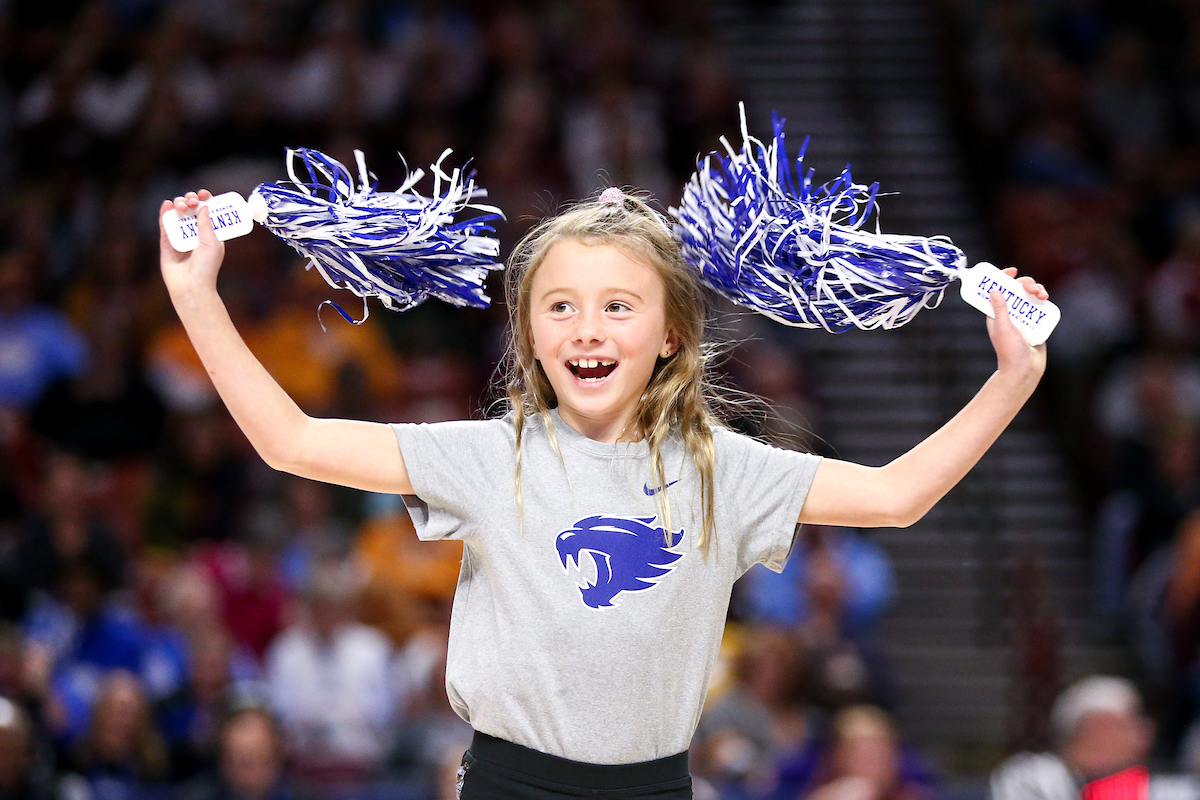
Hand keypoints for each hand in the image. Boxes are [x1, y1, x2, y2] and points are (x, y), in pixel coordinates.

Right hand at [159, 189, 225, 303]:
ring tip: (182, 205)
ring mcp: (180, 237)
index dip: (206, 201)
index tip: (205, 194)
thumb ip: (207, 224)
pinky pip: (165, 224)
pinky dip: (165, 213)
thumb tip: (204, 205)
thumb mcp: (212, 243)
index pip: (207, 212)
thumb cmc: (206, 267)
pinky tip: (167, 205)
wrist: (191, 286)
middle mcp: (194, 233)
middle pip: (191, 210)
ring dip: (179, 204)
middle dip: (191, 201)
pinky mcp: (167, 242)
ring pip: (178, 214)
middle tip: (193, 201)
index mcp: (210, 234)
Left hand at [986, 267, 1046, 382]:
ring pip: (1030, 296)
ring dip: (1037, 290)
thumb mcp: (1003, 328)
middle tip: (1031, 288)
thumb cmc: (1009, 351)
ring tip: (1042, 295)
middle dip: (1025, 283)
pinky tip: (1045, 300)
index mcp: (996, 313)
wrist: (1025, 370)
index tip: (1011, 271)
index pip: (999, 290)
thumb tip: (994, 289)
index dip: (1003, 278)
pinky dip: (1043, 300)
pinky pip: (1040, 307)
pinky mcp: (1036, 322)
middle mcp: (1010, 313)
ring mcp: (1023, 317)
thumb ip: (999, 309)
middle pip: (1017, 290)